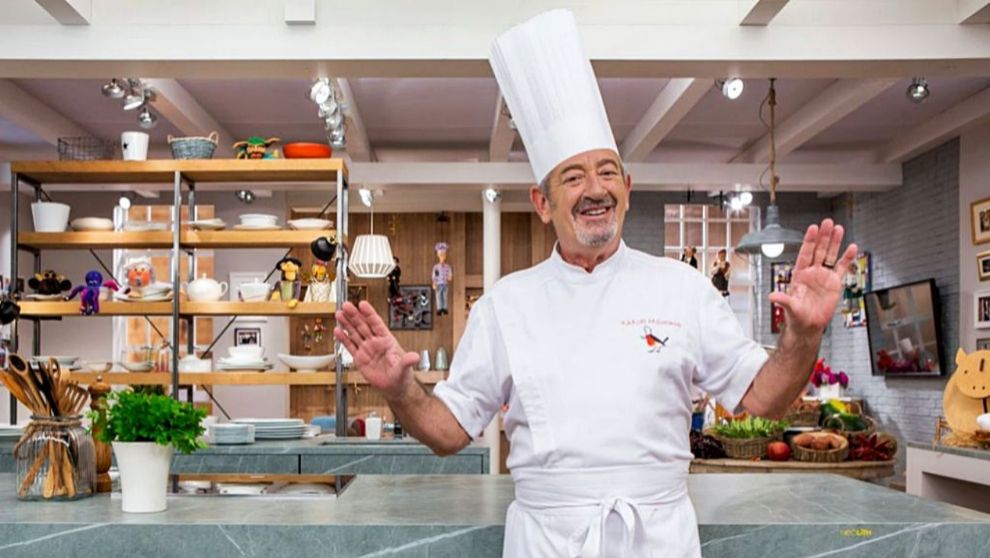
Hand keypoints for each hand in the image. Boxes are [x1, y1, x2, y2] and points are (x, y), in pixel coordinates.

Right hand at [333, 301, 419, 398]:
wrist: (395, 387)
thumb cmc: (402, 375)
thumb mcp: (405, 368)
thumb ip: (407, 361)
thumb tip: (414, 357)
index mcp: (387, 340)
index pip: (377, 324)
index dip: (369, 314)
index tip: (362, 304)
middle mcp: (375, 342)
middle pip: (363, 325)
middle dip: (354, 315)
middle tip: (346, 305)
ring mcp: (367, 349)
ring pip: (355, 333)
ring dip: (347, 324)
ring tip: (339, 314)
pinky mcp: (360, 358)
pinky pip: (350, 346)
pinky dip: (343, 339)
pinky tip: (337, 331)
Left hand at [768, 219, 856, 335]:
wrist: (808, 325)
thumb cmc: (796, 316)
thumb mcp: (789, 307)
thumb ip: (783, 300)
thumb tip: (772, 297)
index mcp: (799, 274)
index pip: (805, 254)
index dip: (809, 241)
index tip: (813, 228)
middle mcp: (812, 272)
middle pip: (818, 251)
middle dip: (823, 237)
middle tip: (827, 223)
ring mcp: (823, 276)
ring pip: (830, 255)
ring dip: (834, 242)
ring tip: (838, 228)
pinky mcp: (834, 283)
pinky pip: (841, 268)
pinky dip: (847, 258)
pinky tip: (852, 248)